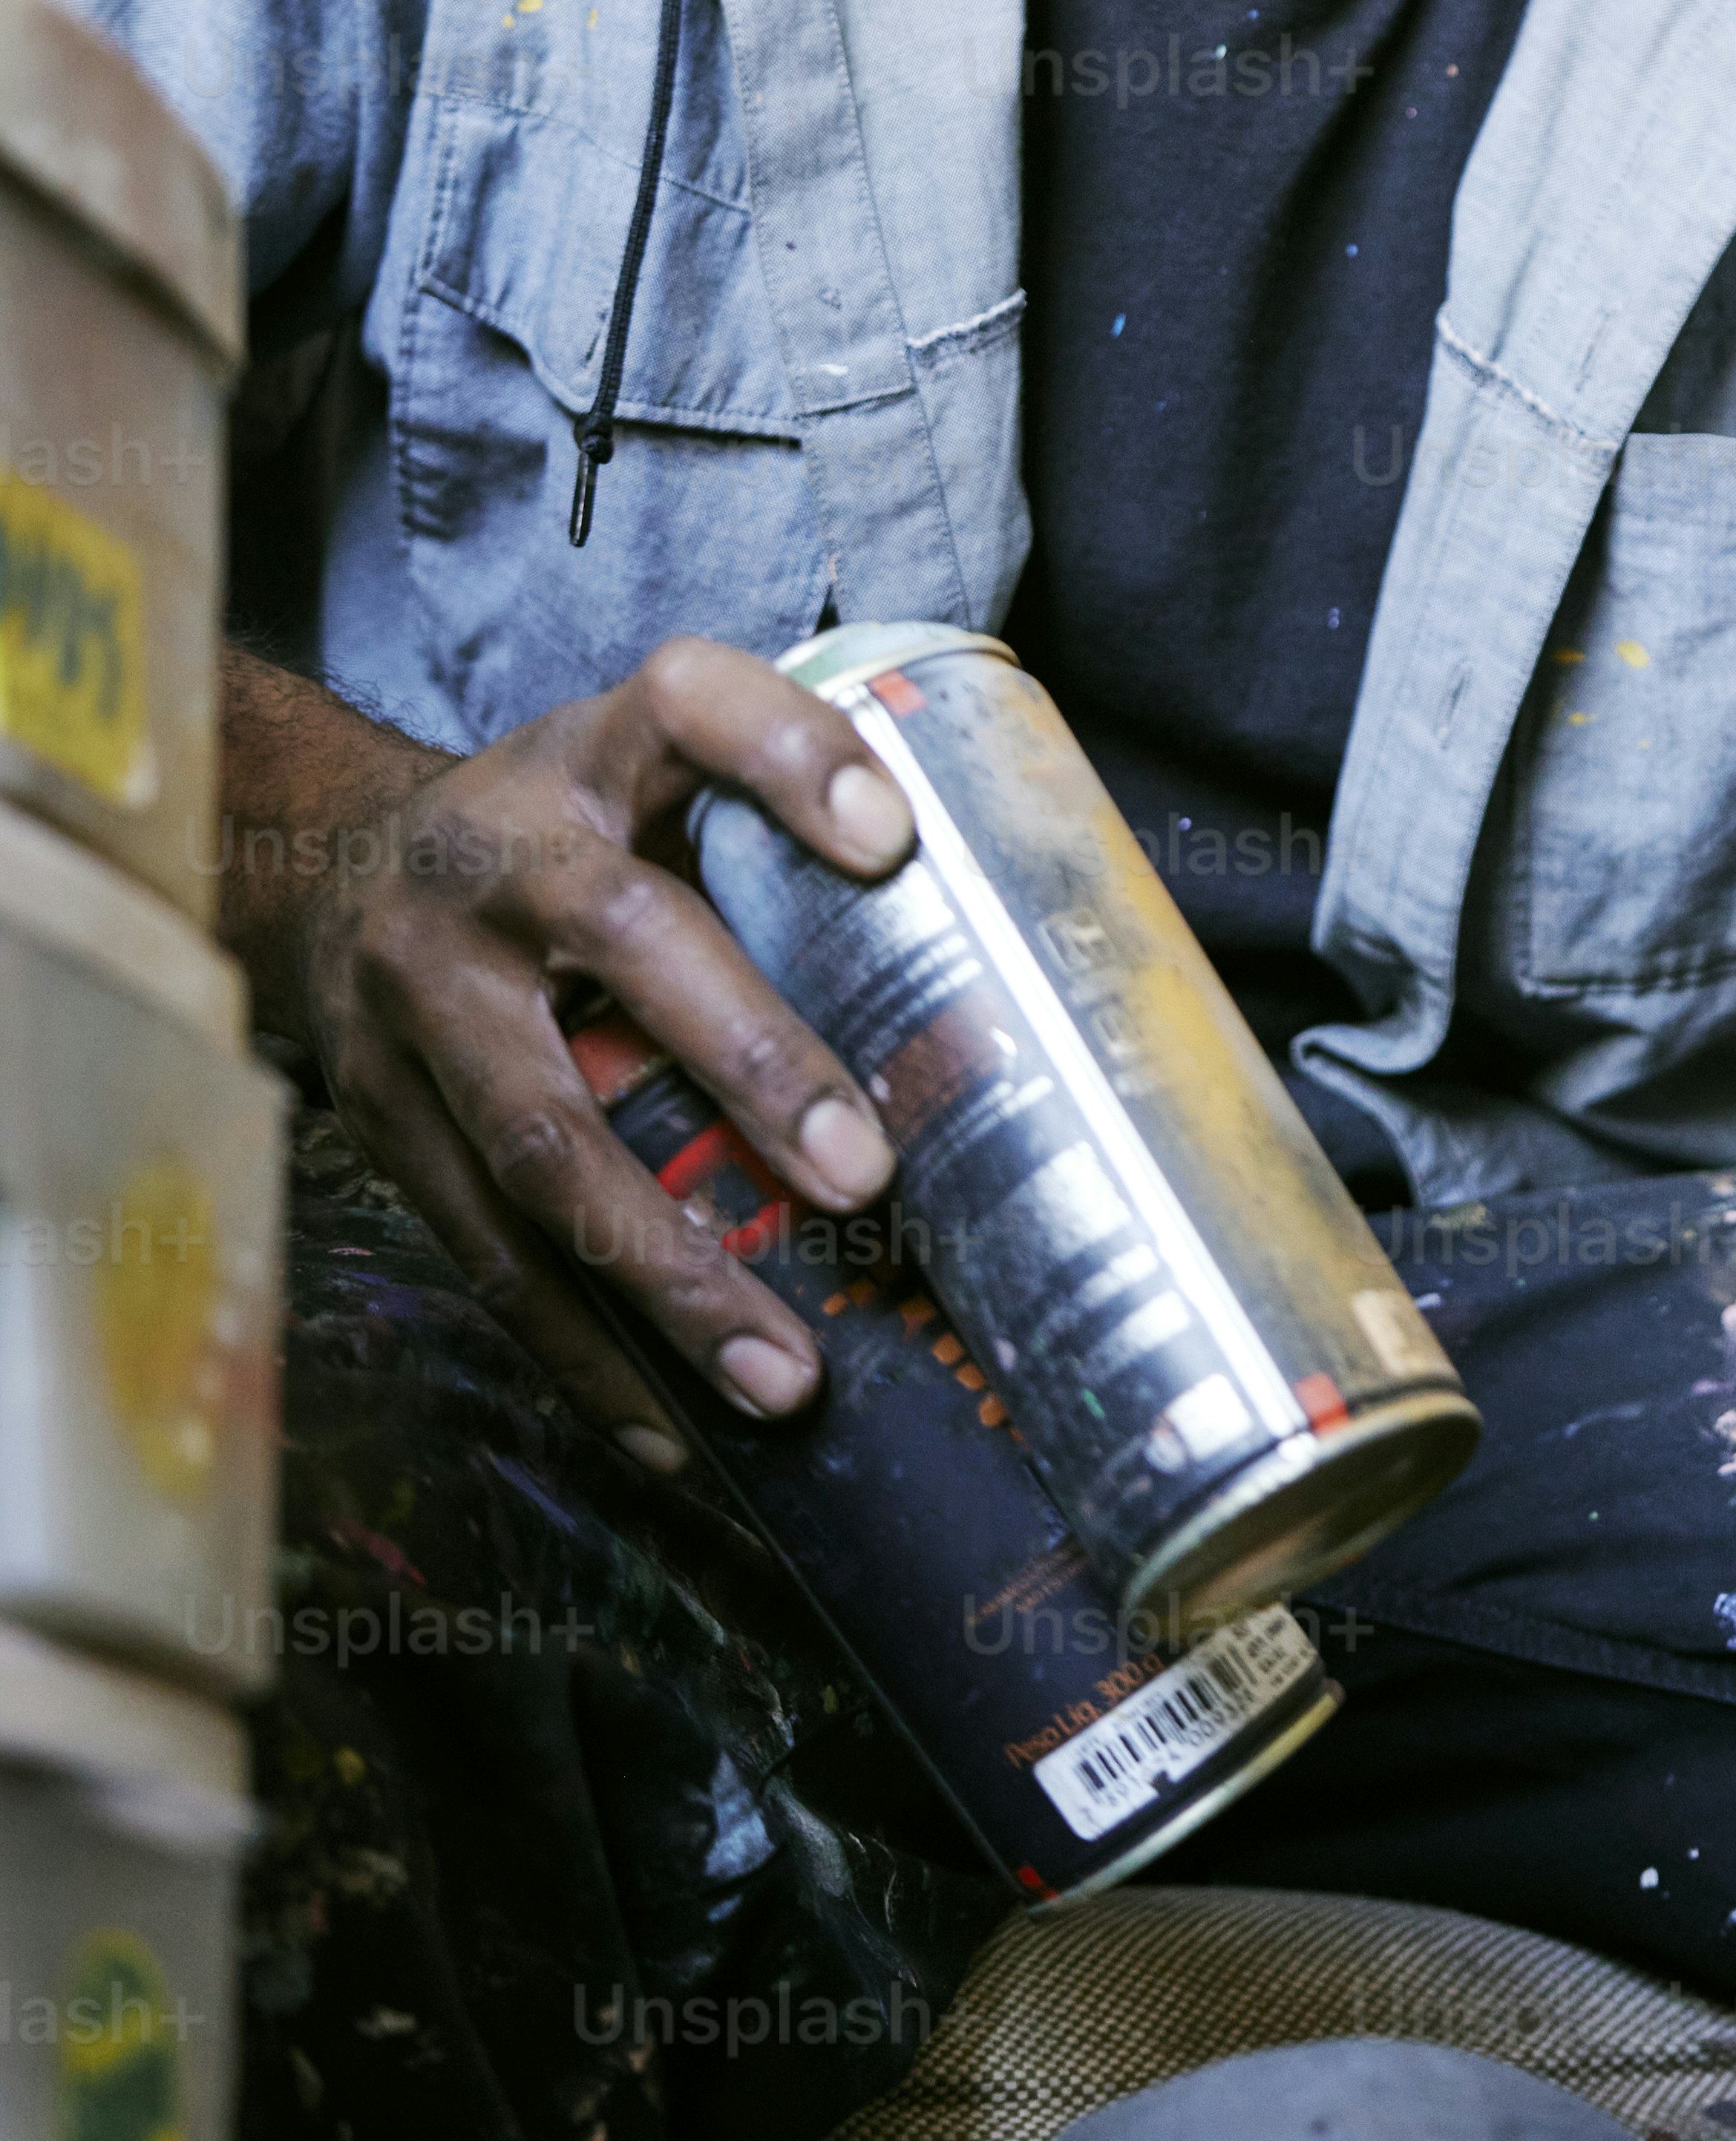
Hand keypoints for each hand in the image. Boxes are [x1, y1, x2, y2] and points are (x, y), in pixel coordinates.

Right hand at [245, 634, 915, 1463]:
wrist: (325, 870)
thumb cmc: (562, 835)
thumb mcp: (645, 778)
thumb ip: (778, 829)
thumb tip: (1005, 954)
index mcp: (589, 756)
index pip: (689, 705)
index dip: (788, 758)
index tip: (893, 836)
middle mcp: (496, 859)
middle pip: (625, 939)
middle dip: (753, 1061)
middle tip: (869, 1175)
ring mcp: (425, 995)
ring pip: (548, 1136)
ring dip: (669, 1267)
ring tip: (785, 1376)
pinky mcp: (382, 1120)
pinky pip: (487, 1254)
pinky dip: (587, 1357)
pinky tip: (677, 1435)